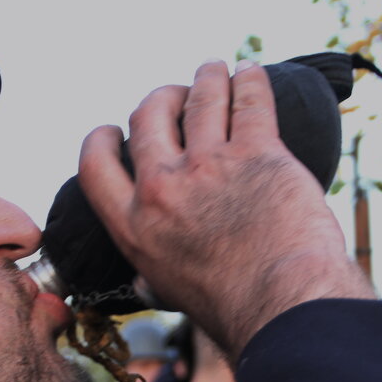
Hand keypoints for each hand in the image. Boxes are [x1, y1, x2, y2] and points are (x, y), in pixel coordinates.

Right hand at [78, 59, 373, 360]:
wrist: (285, 306)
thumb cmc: (233, 312)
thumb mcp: (172, 296)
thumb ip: (152, 278)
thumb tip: (142, 284)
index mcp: (135, 225)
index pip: (96, 164)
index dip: (103, 138)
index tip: (116, 128)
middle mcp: (164, 188)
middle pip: (149, 116)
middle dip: (160, 97)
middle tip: (176, 96)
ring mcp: (210, 165)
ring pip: (200, 98)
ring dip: (207, 77)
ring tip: (214, 69)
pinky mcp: (259, 152)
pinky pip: (250, 102)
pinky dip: (250, 81)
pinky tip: (251, 73)